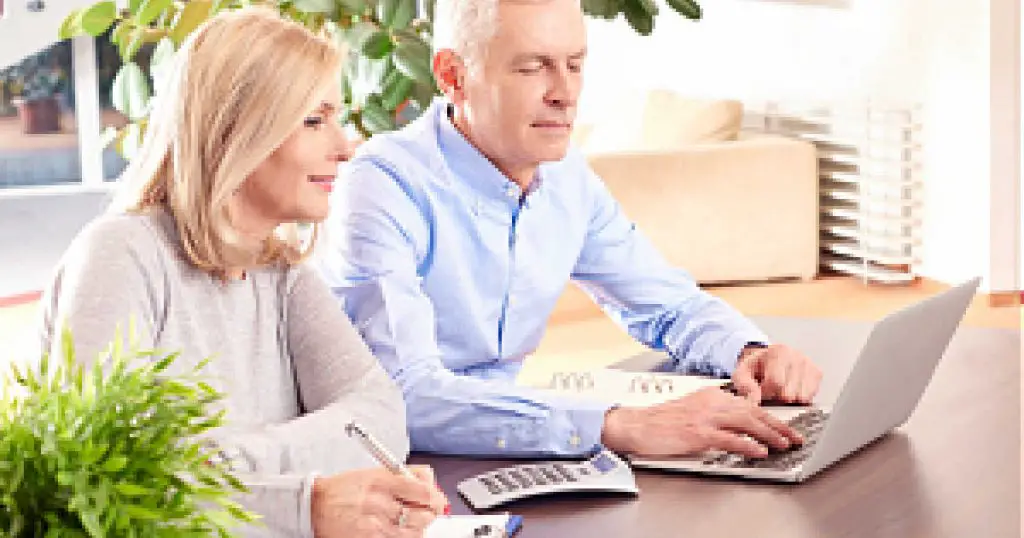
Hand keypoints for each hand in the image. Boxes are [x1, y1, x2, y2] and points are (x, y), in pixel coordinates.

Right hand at [311, 465, 447, 537]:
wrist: (314, 507)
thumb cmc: (343, 490)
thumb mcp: (373, 473)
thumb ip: (403, 475)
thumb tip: (429, 482)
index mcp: (381, 481)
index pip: (423, 490)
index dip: (435, 497)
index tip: (436, 499)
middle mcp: (379, 503)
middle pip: (424, 514)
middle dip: (429, 513)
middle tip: (426, 512)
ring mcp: (375, 525)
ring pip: (415, 532)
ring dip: (418, 528)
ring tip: (407, 522)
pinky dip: (404, 537)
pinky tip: (397, 532)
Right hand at [601, 387, 803, 458]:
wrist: (637, 424)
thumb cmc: (661, 421)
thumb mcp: (693, 409)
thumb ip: (716, 413)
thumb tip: (740, 424)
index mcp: (711, 395)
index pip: (748, 405)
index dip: (770, 417)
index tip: (785, 427)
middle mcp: (711, 402)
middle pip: (753, 412)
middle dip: (778, 425)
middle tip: (795, 437)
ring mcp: (704, 417)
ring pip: (746, 423)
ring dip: (769, 434)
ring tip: (784, 444)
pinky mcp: (697, 433)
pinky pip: (729, 439)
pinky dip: (747, 445)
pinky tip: (759, 451)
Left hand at [731, 344, 822, 403]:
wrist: (766, 358)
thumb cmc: (755, 367)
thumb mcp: (742, 373)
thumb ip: (744, 385)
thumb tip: (755, 399)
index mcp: (779, 352)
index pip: (776, 382)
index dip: (767, 393)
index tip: (762, 393)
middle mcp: (797, 356)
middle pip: (790, 392)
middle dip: (778, 398)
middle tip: (771, 394)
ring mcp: (809, 365)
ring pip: (802, 397)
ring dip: (789, 401)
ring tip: (780, 393)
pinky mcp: (817, 374)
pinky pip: (811, 397)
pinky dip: (799, 400)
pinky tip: (790, 392)